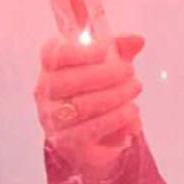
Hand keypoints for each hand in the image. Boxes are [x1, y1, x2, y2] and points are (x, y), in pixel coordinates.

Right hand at [35, 33, 146, 180]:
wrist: (93, 142)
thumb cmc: (97, 95)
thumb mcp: (109, 68)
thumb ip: (120, 50)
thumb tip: (138, 40)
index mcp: (51, 70)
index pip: (52, 55)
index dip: (78, 50)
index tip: (105, 49)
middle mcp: (45, 95)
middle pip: (66, 81)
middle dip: (104, 74)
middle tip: (129, 71)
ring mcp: (53, 121)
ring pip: (81, 106)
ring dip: (115, 95)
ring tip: (135, 88)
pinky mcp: (67, 144)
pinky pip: (91, 129)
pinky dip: (116, 118)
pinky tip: (132, 111)